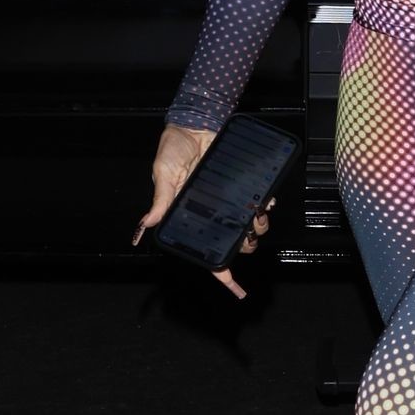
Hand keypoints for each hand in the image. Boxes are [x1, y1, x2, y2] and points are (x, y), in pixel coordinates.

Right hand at [133, 123, 276, 301]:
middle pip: (234, 242)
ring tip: (258, 214)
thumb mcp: (164, 173)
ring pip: (250, 225)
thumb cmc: (173, 150)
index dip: (222, 273)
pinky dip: (267, 203)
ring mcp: (229, 200)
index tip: (237, 290)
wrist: (194, 124)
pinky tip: (267, 199)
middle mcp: (212, 212)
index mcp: (190, 217)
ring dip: (259, 225)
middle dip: (245, 245)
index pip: (205, 250)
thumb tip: (147, 224)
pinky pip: (260, 201)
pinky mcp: (242, 185)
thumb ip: (161, 199)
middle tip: (246, 234)